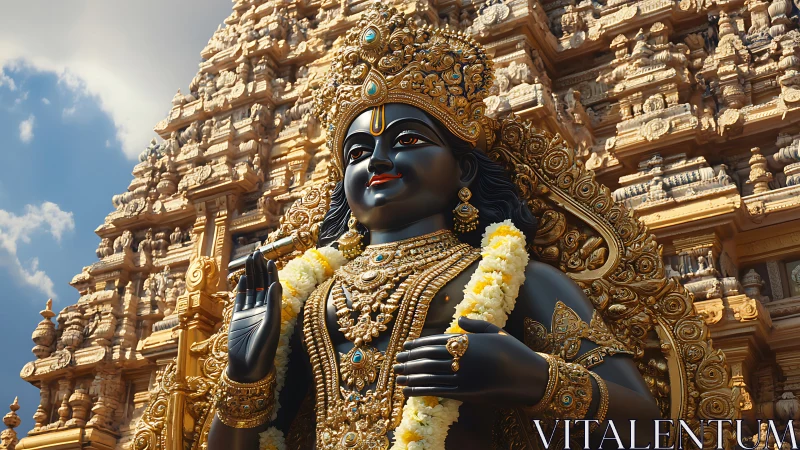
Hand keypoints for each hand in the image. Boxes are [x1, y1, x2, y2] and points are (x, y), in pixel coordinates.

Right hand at [227, 250, 282, 382]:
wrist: (247, 367)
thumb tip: (276, 284)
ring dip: (250, 275)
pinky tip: (242, 278)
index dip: (271, 273)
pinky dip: (241, 289)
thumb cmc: (262, 349)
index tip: (269, 260)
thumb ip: (273, 305)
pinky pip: (240, 300)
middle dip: (259, 269)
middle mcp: (263, 310)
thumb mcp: (270, 326)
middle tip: (256, 253)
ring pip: (251, 289)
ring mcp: (250, 314)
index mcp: (273, 311)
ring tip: (249, 260)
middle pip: (261, 284)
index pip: (273, 287)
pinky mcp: (238, 319)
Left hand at [393, 317, 547, 406]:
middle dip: (411, 360)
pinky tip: (409, 390)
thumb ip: (476, 326)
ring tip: (398, 376)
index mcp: (471, 341)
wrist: (531, 377)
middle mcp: (466, 357)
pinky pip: (439, 391)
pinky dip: (421, 389)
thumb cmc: (515, 352)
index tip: (405, 346)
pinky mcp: (468, 393)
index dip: (419, 344)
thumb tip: (458, 322)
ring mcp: (466, 375)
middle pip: (430, 357)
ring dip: (411, 375)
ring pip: (431, 374)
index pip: (437, 341)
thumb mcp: (497, 333)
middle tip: (396, 362)